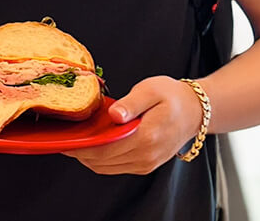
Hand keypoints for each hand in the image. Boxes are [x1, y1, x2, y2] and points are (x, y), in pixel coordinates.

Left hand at [64, 76, 204, 174]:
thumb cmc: (172, 97)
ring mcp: (147, 163)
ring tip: (76, 140)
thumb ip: (130, 103)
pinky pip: (116, 167)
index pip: (103, 150)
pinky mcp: (146, 164)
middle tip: (64, 137)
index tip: (63, 139)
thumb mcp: (150, 90)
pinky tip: (94, 144)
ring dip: (89, 157)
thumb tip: (114, 114)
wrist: (196, 111)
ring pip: (106, 167)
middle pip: (101, 161)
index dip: (80, 147)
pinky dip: (101, 159)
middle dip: (79, 152)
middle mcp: (146, 155)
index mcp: (146, 137)